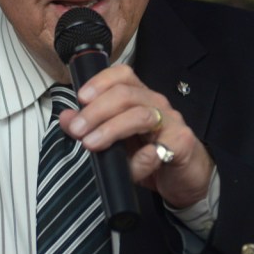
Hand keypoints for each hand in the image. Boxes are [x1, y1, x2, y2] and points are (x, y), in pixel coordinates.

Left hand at [58, 64, 213, 208]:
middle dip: (96, 111)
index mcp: (141, 98)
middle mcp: (157, 104)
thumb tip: (66, 118)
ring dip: (111, 129)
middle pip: (126, 94)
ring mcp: (171, 122)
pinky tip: (130, 170)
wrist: (187, 177)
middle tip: (77, 129)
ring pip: (140, 115)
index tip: (80, 98)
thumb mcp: (117, 142)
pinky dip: (138, 162)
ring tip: (91, 144)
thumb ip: (92, 127)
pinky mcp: (181, 144)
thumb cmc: (152, 155)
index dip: (100, 82)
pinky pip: (157, 150)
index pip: (122, 75)